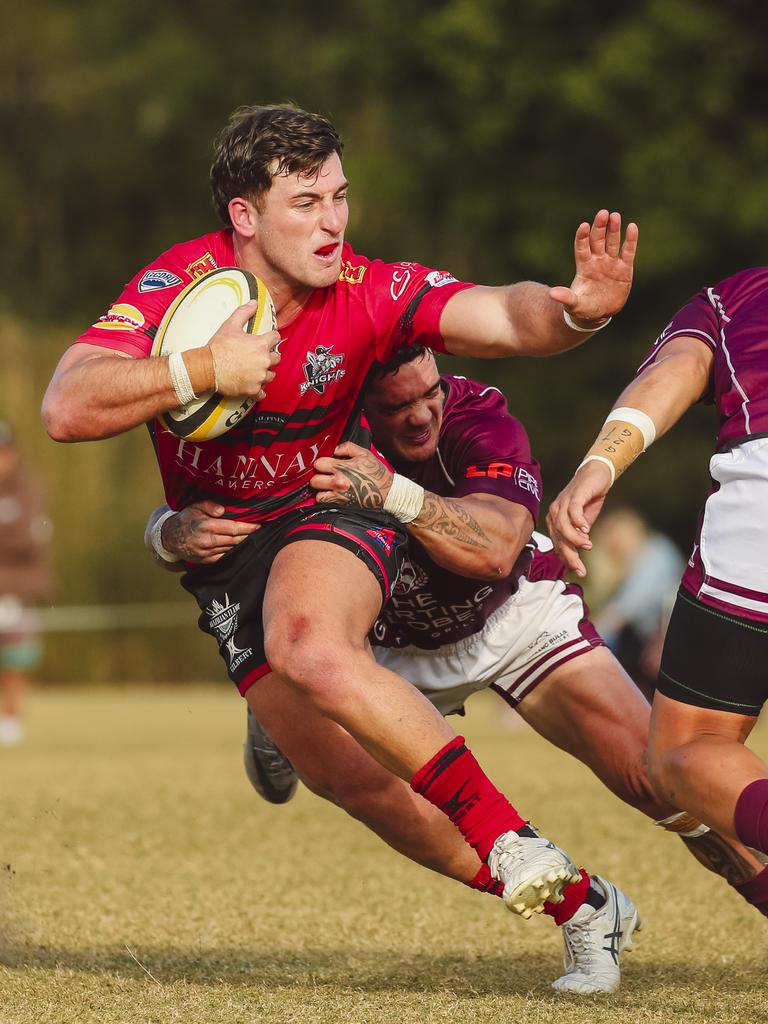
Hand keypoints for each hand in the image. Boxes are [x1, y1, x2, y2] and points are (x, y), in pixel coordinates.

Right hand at [161, 500, 258, 563]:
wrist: (170, 537)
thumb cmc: (186, 519)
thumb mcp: (195, 506)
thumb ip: (209, 505)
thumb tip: (223, 510)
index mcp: (205, 526)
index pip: (233, 527)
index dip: (248, 527)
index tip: (258, 525)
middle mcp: (206, 540)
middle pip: (235, 539)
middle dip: (248, 535)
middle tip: (259, 531)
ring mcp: (206, 552)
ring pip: (231, 548)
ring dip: (242, 543)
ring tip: (251, 537)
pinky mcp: (205, 560)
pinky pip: (224, 556)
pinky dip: (232, 551)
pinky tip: (239, 546)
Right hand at [208, 301, 280, 399]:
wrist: (206, 368)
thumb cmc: (218, 346)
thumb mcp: (230, 325)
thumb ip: (244, 312)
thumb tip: (254, 302)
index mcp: (261, 344)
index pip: (276, 338)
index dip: (271, 337)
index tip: (267, 340)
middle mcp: (264, 361)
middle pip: (276, 358)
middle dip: (270, 356)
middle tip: (259, 357)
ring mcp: (260, 377)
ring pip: (271, 375)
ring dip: (265, 373)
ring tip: (255, 371)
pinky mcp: (253, 390)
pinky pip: (262, 392)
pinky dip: (259, 390)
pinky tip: (253, 386)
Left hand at [310, 442, 393, 509]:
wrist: (388, 492)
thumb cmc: (377, 473)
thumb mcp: (365, 454)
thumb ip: (347, 447)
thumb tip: (335, 449)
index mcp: (342, 468)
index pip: (318, 464)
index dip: (322, 463)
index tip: (326, 465)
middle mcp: (338, 482)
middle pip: (314, 480)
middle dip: (319, 477)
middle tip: (325, 476)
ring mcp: (339, 496)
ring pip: (318, 494)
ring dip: (321, 490)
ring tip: (328, 488)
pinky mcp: (342, 506)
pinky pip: (325, 504)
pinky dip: (327, 499)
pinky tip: (333, 495)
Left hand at [545, 460, 612, 576]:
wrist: (596, 476)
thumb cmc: (588, 500)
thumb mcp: (583, 524)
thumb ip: (577, 538)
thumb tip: (575, 560)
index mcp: (554, 520)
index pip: (558, 543)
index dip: (568, 559)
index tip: (579, 572)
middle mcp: (555, 512)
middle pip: (559, 537)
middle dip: (570, 555)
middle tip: (581, 568)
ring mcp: (563, 502)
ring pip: (563, 525)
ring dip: (575, 538)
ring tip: (587, 545)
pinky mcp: (575, 494)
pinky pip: (573, 510)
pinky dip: (578, 521)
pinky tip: (586, 529)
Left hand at [549, 210, 637, 326]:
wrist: (599, 314)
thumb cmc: (583, 308)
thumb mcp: (573, 304)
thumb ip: (565, 297)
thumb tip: (552, 294)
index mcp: (584, 267)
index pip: (582, 248)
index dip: (582, 237)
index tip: (584, 226)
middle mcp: (597, 261)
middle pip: (598, 240)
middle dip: (600, 227)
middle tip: (603, 213)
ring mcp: (611, 263)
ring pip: (612, 242)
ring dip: (614, 229)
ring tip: (615, 216)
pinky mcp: (624, 268)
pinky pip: (628, 252)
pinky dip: (630, 240)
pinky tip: (632, 226)